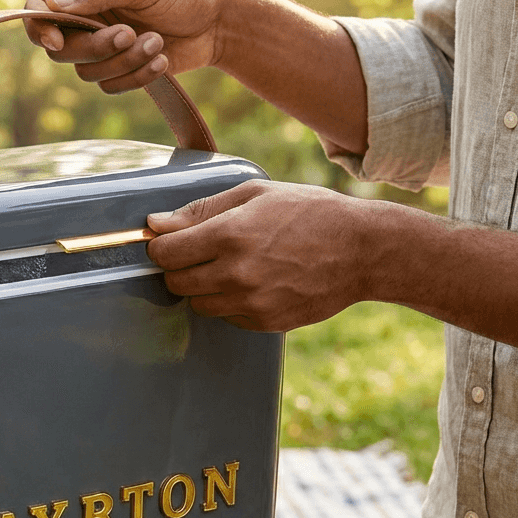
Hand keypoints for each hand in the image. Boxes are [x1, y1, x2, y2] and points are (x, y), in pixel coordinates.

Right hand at [24, 0, 226, 93]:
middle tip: (128, 34)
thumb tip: (52, 5)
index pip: (40, 6)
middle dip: (96, 48)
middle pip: (61, 48)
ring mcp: (101, 44)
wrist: (216, 23)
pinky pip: (110, 86)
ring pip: (87, 72)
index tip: (56, 41)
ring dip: (125, 61)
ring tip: (156, 42)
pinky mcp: (118, 69)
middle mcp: (86, 14)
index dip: (39, 27)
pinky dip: (136, 76)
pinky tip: (160, 59)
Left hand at [146, 181, 369, 329]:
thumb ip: (201, 210)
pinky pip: (226, 317)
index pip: (165, 253)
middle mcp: (235, 273)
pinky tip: (255, 282)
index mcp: (229, 235)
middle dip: (180, 267)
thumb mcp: (255, 195)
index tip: (169, 242)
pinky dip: (230, 303)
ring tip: (232, 266)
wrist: (362, 251)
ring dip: (203, 287)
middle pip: (175, 282)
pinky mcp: (263, 323)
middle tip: (201, 253)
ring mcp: (250, 303)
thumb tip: (155, 225)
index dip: (161, 247)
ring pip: (197, 304)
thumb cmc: (309, 213)